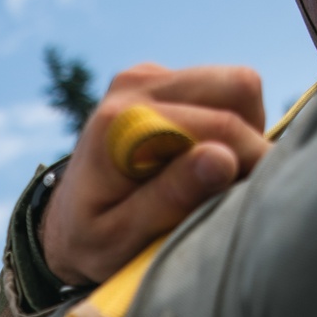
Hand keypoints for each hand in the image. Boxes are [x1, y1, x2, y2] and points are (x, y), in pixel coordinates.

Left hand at [42, 63, 267, 286]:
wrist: (65, 220)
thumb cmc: (93, 240)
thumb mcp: (121, 238)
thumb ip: (170, 199)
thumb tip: (222, 159)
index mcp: (122, 122)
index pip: (221, 125)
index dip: (251, 162)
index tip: (250, 200)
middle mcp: (135, 86)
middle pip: (238, 89)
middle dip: (251, 143)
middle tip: (234, 190)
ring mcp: (149, 77)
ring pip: (238, 86)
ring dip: (243, 134)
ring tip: (216, 179)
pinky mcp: (163, 80)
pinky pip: (223, 92)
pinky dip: (229, 127)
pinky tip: (202, 163)